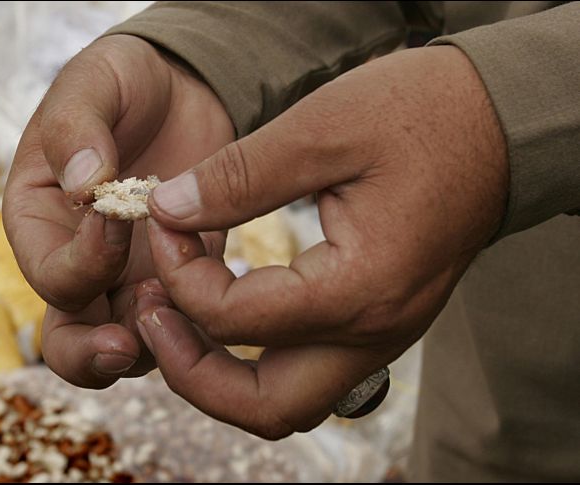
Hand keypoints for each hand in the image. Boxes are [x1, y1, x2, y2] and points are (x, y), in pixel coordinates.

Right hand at [2, 35, 233, 387]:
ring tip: (182, 300)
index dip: (82, 262)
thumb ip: (77, 129)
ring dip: (153, 339)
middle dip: (94, 354)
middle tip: (125, 344)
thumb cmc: (122, 84)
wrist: (180, 91)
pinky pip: (181, 324)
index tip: (118, 217)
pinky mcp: (178, 277)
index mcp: (39, 223)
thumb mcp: (91, 86)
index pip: (49, 275)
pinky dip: (196, 323)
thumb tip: (83, 187)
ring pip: (128, 346)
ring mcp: (128, 277)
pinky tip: (217, 292)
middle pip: (70, 340)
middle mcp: (77, 262)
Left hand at [137, 46, 507, 437]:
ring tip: (176, 317)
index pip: (235, 320)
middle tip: (151, 313)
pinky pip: (303, 369)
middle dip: (189, 371)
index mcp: (360, 290)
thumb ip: (240, 178)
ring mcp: (379, 336)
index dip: (180, 273)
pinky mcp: (375, 321)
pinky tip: (223, 303)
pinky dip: (251, 354)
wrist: (497, 123)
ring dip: (219, 374)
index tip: (163, 218)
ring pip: (283, 401)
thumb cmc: (424, 115)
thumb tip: (170, 210)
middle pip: (263, 407)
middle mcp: (373, 333)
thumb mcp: (323, 129)